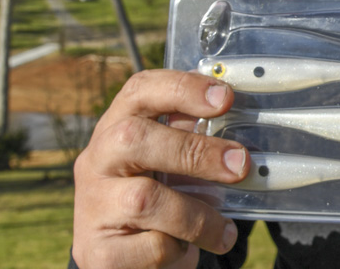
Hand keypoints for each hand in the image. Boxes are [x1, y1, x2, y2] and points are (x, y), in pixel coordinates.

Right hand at [72, 70, 249, 267]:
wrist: (123, 258)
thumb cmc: (159, 196)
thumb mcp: (171, 162)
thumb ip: (195, 138)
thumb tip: (247, 121)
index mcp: (118, 127)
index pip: (140, 90)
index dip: (182, 88)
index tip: (224, 98)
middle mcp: (97, 160)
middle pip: (133, 137)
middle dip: (195, 150)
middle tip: (239, 166)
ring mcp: (92, 206)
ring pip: (144, 198)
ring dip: (199, 215)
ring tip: (225, 231)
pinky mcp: (98, 252)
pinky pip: (150, 246)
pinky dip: (179, 249)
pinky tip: (186, 250)